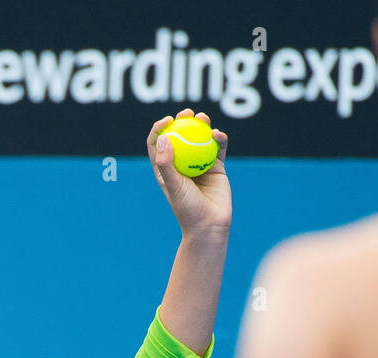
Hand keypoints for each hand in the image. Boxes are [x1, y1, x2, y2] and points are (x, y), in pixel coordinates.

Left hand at [148, 108, 230, 237]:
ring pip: (200, 139)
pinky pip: (218, 149)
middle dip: (182, 120)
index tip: (168, 120)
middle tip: (187, 113)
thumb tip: (163, 137)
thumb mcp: (174, 186)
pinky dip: (219, 139)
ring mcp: (199, 165)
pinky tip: (218, 134)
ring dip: (202, 125)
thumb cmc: (187, 209)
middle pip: (180, 136)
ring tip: (204, 118)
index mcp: (166, 168)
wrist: (209, 225)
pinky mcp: (216, 168)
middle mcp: (182, 164)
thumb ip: (166, 163)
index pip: (159, 143)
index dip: (160, 128)